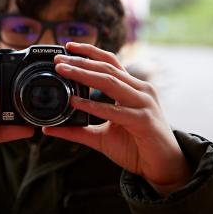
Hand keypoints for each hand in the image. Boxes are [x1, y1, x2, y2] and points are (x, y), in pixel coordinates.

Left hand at [43, 42, 190, 195]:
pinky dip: (93, 105)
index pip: (110, 62)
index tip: (68, 46)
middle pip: (107, 68)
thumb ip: (77, 130)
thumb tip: (49, 128)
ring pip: (110, 82)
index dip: (90, 51)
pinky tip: (75, 102)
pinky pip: (115, 110)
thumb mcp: (100, 136)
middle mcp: (140, 90)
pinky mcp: (144, 120)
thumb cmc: (136, 147)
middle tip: (58, 61)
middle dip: (80, 62)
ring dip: (84, 75)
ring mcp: (143, 103)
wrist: (163, 167)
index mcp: (132, 88)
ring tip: (63, 72)